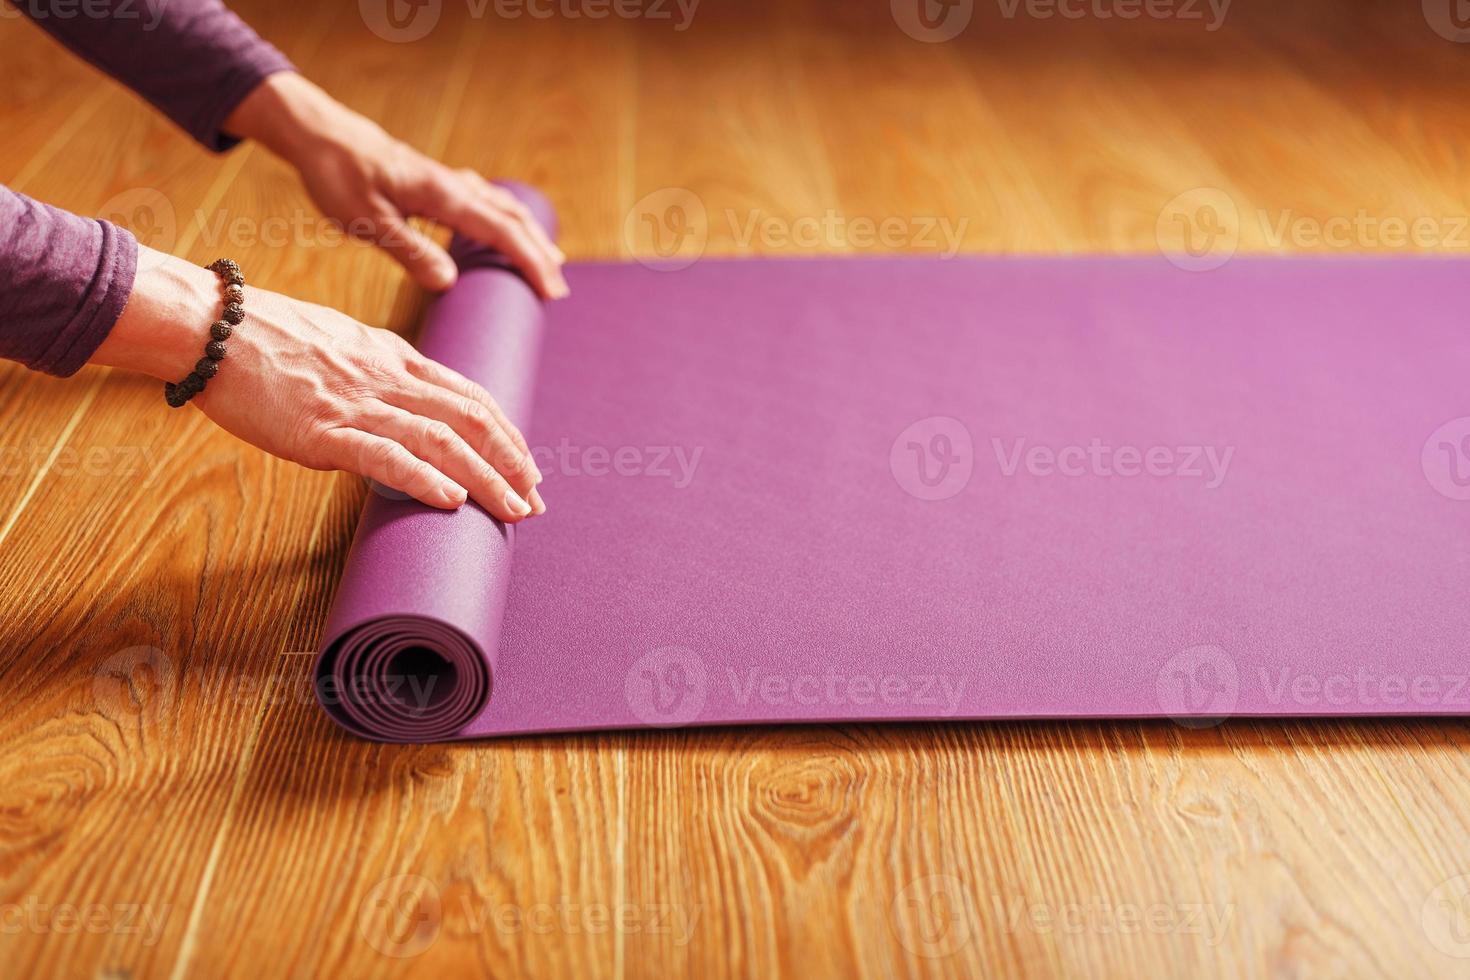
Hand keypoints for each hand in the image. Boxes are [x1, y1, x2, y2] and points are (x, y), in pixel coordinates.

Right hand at [96, 249, 544, 520]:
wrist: (211, 326)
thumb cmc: (265, 338)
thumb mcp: (339, 346)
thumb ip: (374, 375)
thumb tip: (395, 411)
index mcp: (393, 356)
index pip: (468, 394)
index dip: (505, 432)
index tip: (527, 464)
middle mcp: (386, 377)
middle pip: (469, 419)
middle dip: (510, 462)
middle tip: (536, 499)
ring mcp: (357, 403)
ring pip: (441, 440)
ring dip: (485, 478)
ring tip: (514, 510)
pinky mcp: (322, 429)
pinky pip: (384, 455)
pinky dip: (424, 478)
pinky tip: (452, 501)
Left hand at [224, 73, 567, 296]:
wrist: (321, 134)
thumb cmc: (338, 175)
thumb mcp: (367, 219)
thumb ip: (409, 251)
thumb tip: (450, 282)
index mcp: (444, 195)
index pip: (502, 232)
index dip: (530, 262)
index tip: (551, 291)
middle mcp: (453, 186)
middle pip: (512, 218)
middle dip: (539, 253)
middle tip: (557, 289)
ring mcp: (446, 181)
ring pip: (502, 206)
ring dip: (528, 233)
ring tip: (548, 258)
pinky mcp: (435, 182)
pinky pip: (485, 200)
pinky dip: (506, 218)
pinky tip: (502, 226)